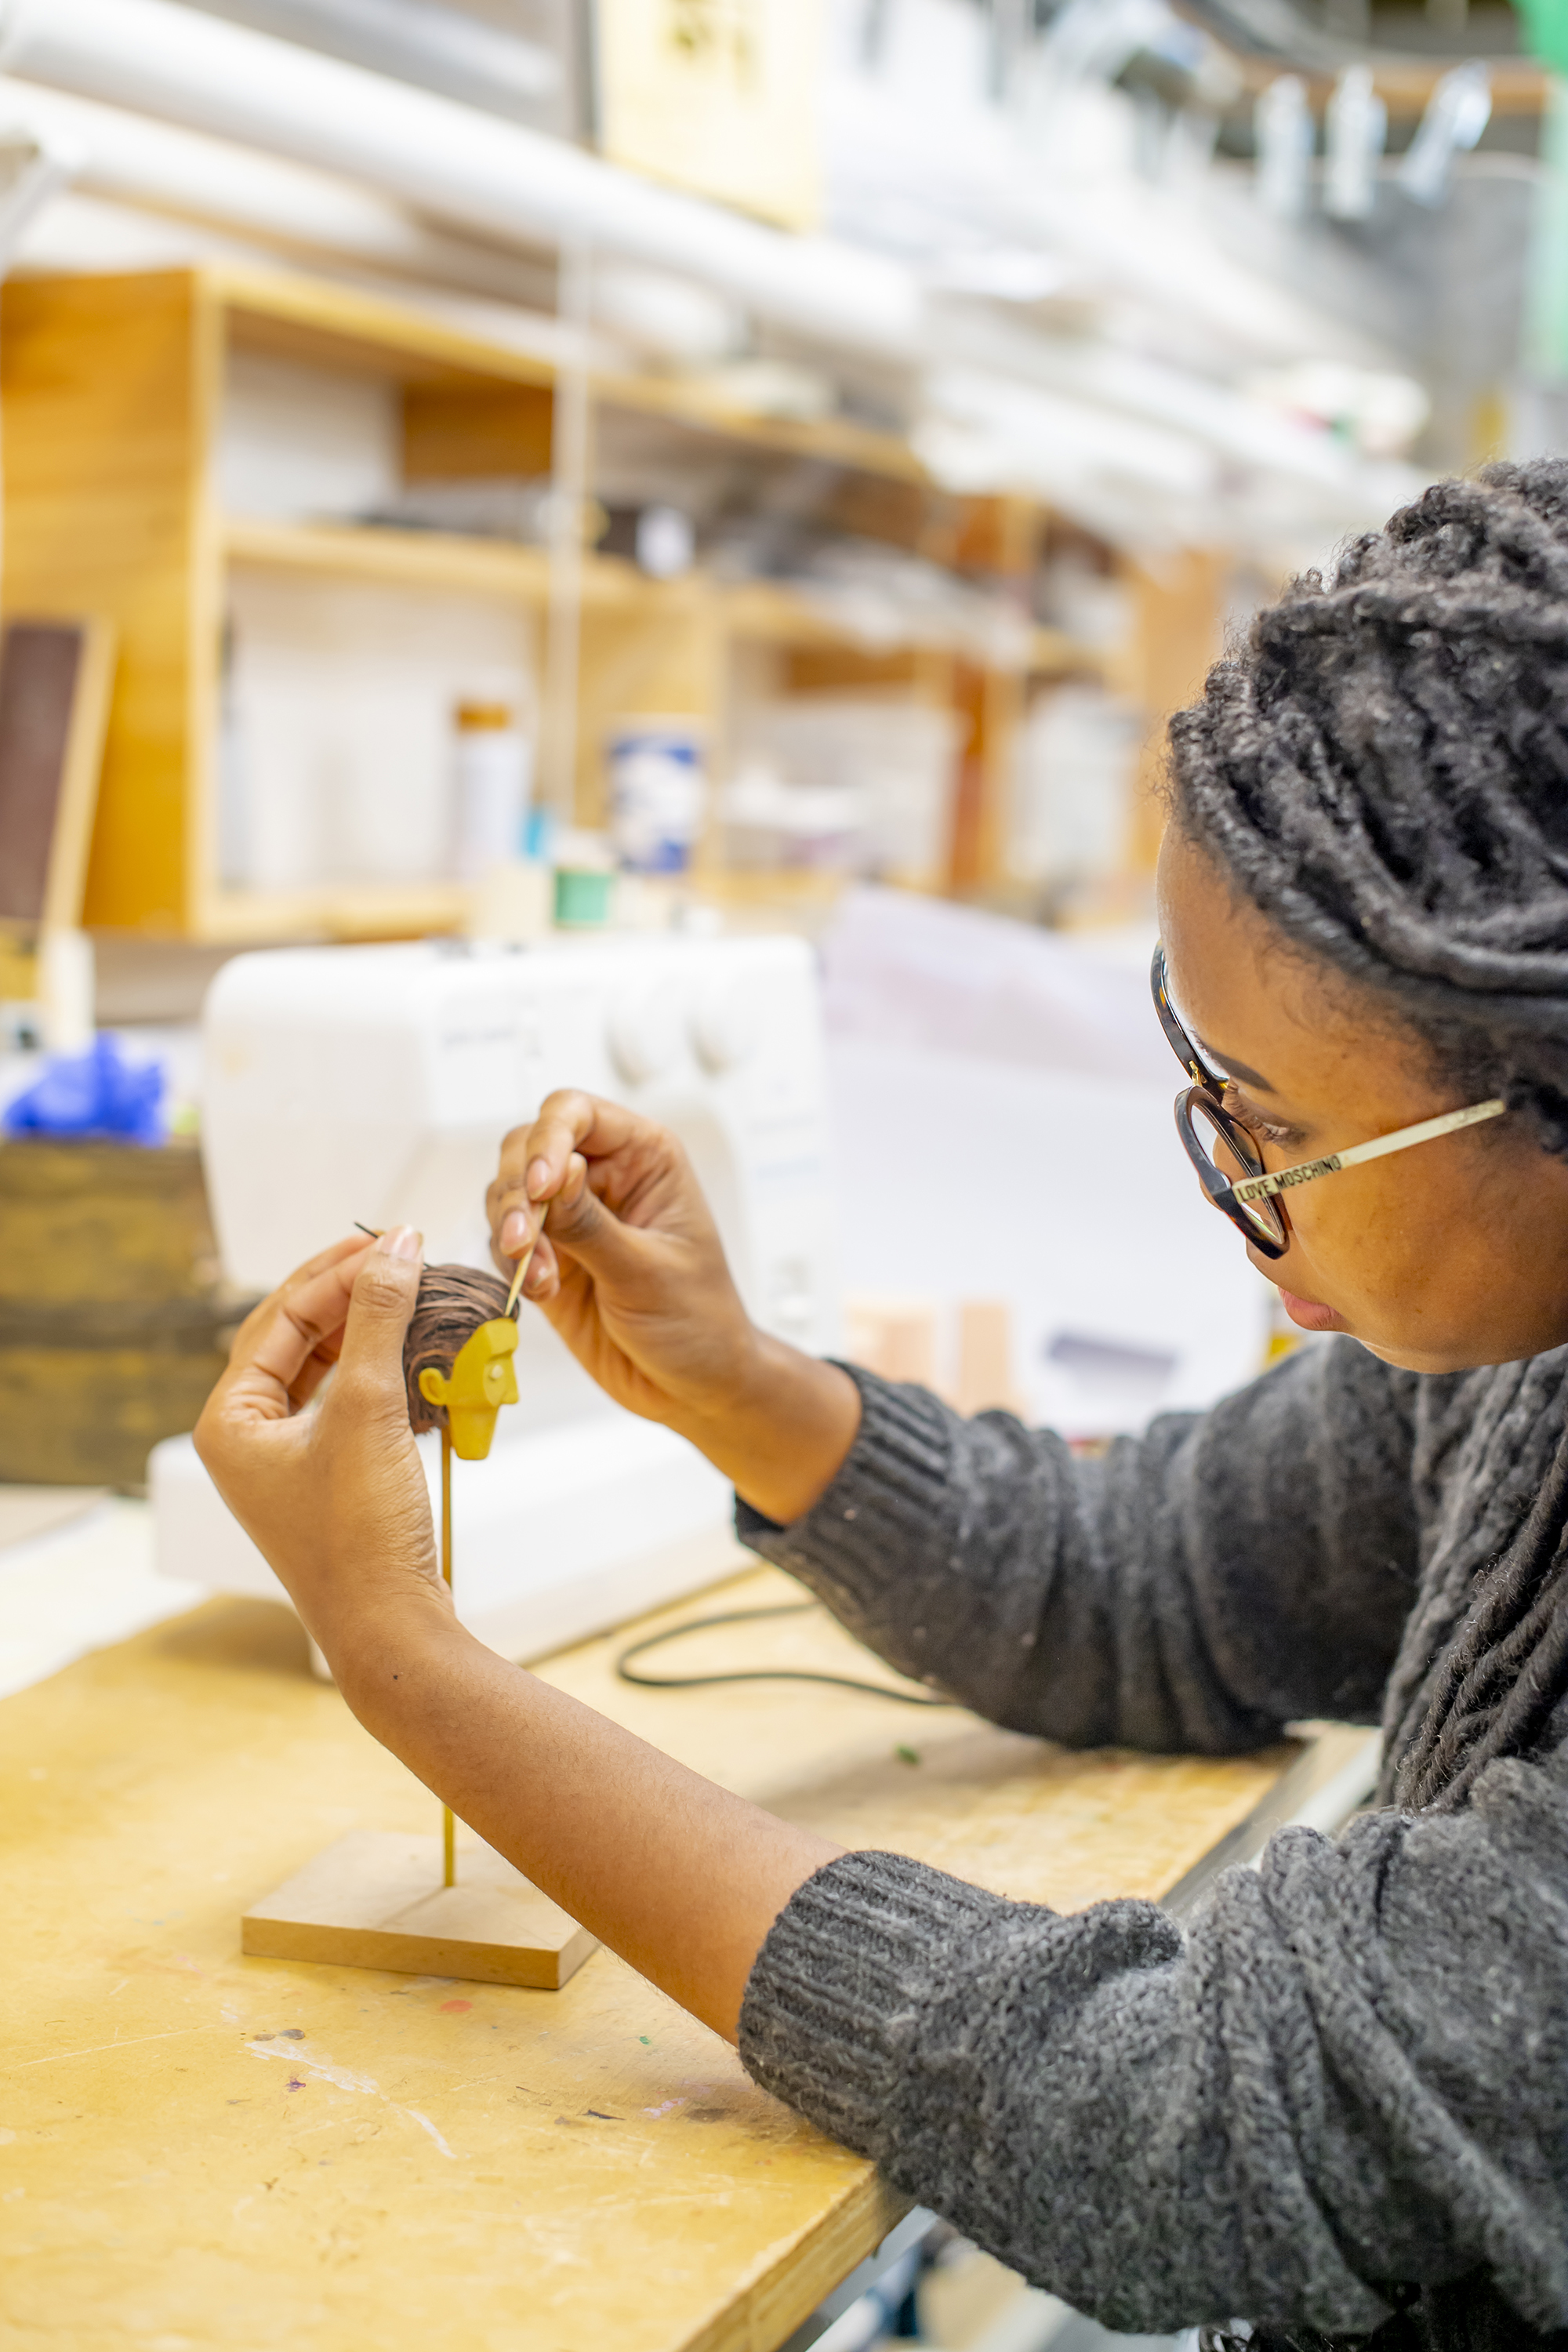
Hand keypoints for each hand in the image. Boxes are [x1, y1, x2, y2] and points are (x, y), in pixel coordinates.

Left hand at [194, 1227, 451, 1664]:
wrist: (392, 1628)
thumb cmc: (361, 1532)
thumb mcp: (368, 1408)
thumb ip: (378, 1317)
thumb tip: (398, 1245)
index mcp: (229, 1420)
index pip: (278, 1316)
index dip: (336, 1271)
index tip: (394, 1238)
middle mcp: (247, 1437)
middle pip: (296, 1336)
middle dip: (351, 1294)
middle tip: (405, 1254)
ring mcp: (286, 1460)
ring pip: (325, 1367)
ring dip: (370, 1329)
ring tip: (416, 1292)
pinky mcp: (327, 1477)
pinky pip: (348, 1401)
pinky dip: (382, 1370)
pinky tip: (418, 1349)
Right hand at [487, 1090, 860, 1522]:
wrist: (693, 1388)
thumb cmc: (699, 1322)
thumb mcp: (647, 1271)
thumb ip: (592, 1223)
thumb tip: (556, 1170)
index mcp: (644, 1158)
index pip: (576, 1113)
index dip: (548, 1139)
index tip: (541, 1186)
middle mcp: (603, 1178)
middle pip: (528, 1146)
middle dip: (518, 1191)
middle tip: (525, 1240)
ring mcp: (572, 1218)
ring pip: (508, 1193)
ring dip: (511, 1230)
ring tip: (541, 1275)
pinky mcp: (549, 1258)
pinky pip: (505, 1242)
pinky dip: (511, 1263)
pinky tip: (540, 1291)